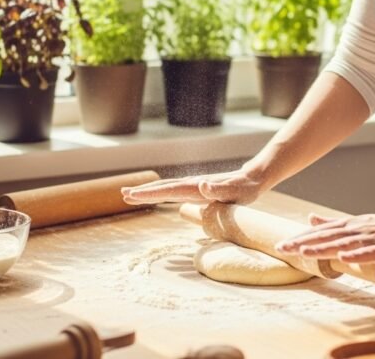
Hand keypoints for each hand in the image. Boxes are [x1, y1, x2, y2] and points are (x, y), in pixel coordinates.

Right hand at [121, 170, 265, 204]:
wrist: (252, 179)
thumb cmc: (244, 190)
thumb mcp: (235, 193)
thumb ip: (218, 191)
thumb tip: (201, 185)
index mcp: (195, 187)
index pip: (168, 191)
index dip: (149, 194)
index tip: (132, 195)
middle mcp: (191, 184)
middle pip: (162, 188)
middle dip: (143, 192)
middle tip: (123, 195)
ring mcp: (193, 185)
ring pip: (166, 188)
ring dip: (148, 192)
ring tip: (131, 194)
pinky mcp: (196, 189)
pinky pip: (174, 191)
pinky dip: (161, 192)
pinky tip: (155, 195)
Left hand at [274, 209, 374, 264]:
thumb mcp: (359, 223)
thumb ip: (335, 223)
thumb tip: (310, 218)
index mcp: (351, 225)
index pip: (322, 232)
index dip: (301, 237)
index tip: (280, 244)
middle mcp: (358, 229)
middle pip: (327, 236)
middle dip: (304, 242)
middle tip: (282, 247)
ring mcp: (373, 238)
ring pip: (345, 243)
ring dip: (324, 247)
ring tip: (305, 251)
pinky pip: (371, 252)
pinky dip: (357, 254)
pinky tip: (344, 257)